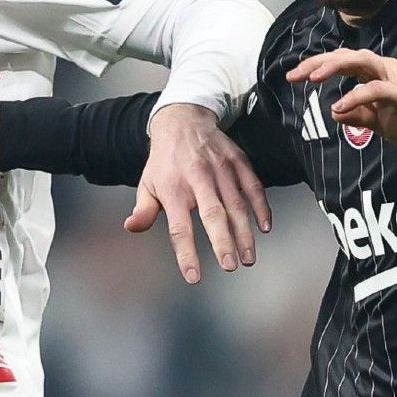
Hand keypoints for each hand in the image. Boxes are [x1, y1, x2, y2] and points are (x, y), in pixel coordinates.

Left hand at [125, 103, 271, 283]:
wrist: (183, 120)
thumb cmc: (164, 161)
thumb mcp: (147, 183)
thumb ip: (143, 209)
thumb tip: (132, 227)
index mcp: (173, 188)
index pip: (179, 226)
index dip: (186, 252)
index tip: (193, 276)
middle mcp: (197, 178)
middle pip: (212, 214)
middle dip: (223, 242)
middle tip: (231, 267)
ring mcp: (221, 169)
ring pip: (236, 204)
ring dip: (244, 232)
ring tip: (248, 258)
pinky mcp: (238, 161)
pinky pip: (253, 186)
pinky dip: (261, 207)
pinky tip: (265, 228)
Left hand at [286, 49, 396, 151]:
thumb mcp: (378, 122)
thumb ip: (357, 115)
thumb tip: (334, 112)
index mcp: (375, 73)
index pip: (342, 61)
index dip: (317, 65)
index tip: (293, 76)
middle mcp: (384, 69)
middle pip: (347, 55)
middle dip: (318, 62)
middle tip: (294, 74)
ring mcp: (396, 79)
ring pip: (362, 61)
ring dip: (335, 67)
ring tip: (313, 78)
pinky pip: (378, 89)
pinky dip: (357, 95)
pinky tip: (340, 105)